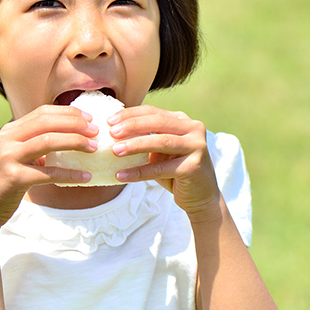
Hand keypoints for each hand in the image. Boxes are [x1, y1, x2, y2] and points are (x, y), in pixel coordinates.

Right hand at [0, 105, 97, 233]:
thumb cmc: (2, 183)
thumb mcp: (14, 157)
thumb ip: (32, 145)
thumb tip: (65, 139)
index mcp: (9, 131)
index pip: (42, 112)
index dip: (67, 112)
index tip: (88, 118)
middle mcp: (6, 139)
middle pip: (46, 122)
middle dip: (75, 123)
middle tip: (96, 130)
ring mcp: (8, 157)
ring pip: (48, 141)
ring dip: (75, 142)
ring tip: (94, 148)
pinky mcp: (13, 177)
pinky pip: (48, 173)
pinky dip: (70, 174)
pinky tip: (85, 177)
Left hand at [108, 105, 220, 220]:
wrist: (200, 197)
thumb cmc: (174, 171)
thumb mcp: (160, 151)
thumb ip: (146, 137)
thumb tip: (114, 130)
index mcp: (183, 121)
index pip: (153, 112)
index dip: (130, 114)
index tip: (109, 121)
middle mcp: (193, 129)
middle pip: (158, 122)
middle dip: (132, 126)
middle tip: (111, 132)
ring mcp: (196, 146)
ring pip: (161, 142)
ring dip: (135, 145)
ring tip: (115, 151)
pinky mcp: (193, 166)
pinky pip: (161, 169)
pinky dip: (139, 172)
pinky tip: (121, 175)